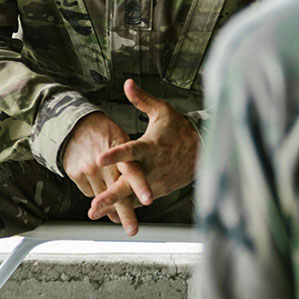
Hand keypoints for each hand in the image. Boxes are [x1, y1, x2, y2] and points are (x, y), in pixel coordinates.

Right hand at [59, 112, 141, 234]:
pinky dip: (95, 190)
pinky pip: (89, 192)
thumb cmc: (103, 133)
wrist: (73, 125)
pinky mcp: (76, 174)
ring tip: (115, 215)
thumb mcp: (121, 139)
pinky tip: (96, 180)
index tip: (148, 199)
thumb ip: (131, 162)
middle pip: (117, 193)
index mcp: (120, 153)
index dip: (140, 186)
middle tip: (132, 230)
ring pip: (102, 198)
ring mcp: (89, 170)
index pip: (133, 171)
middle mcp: (104, 164)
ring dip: (110, 206)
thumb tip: (139, 186)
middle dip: (125, 213)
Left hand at [87, 80, 199, 223]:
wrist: (203, 154)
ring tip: (95, 214)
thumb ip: (142, 100)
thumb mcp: (163, 111)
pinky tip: (109, 215)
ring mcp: (155, 182)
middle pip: (128, 183)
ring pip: (132, 197)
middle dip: (111, 195)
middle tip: (94, 204)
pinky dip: (125, 209)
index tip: (99, 158)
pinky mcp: (157, 191)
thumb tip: (128, 83)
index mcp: (150, 147)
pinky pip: (139, 201)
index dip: (115, 155)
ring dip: (114, 206)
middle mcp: (151, 167)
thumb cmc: (180, 131)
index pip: (130, 151)